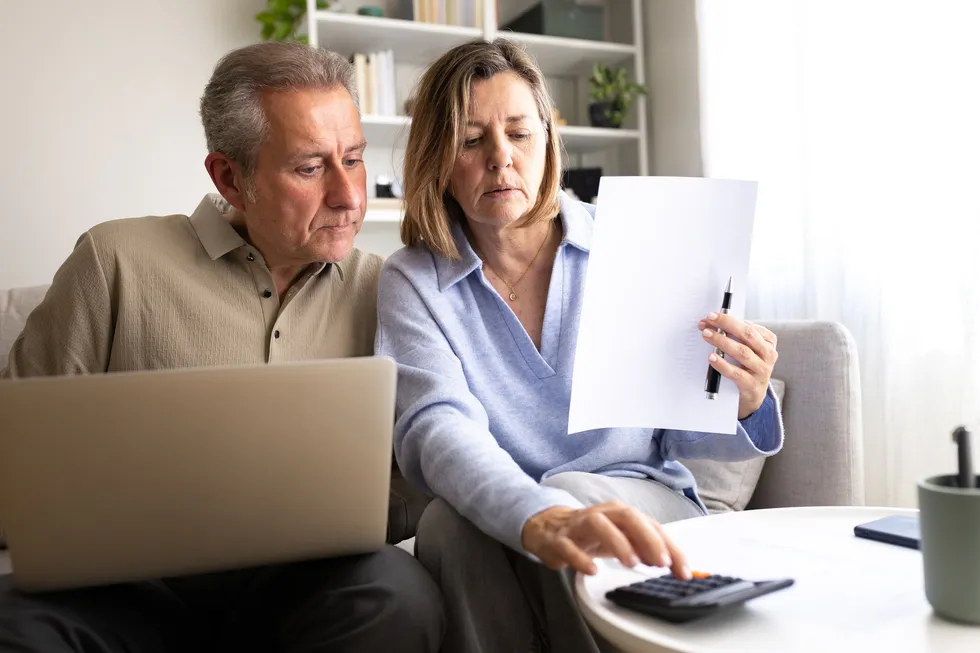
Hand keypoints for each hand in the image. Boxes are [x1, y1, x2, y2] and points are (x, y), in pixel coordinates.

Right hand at [520, 503, 690, 578]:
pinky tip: (593, 570)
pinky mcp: (559, 540)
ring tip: (631, 563)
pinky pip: (569, 546)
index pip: (650, 525)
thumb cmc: (592, 534)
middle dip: (647, 538)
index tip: (683, 569)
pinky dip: (581, 558)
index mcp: (620, 514)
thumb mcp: (621, 538)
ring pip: (598, 525)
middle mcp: (602, 515)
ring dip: (617, 542)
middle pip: (627, 517)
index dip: (669, 546)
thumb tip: (668, 561)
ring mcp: (578, 525)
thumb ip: (643, 548)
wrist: (549, 527)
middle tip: (661, 562)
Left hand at [698, 313, 777, 418]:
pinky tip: (711, 357)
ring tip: (707, 335)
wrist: (753, 396)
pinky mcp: (752, 386)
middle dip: (726, 325)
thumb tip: (713, 323)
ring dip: (722, 342)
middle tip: (708, 320)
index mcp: (768, 342)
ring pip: (742, 352)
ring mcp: (762, 371)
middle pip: (747, 335)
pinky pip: (736, 373)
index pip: (749, 327)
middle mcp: (768, 355)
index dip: (729, 320)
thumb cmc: (747, 367)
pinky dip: (722, 364)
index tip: (712, 315)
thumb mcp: (748, 350)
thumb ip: (737, 337)